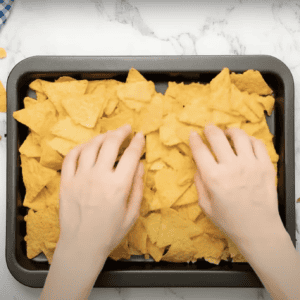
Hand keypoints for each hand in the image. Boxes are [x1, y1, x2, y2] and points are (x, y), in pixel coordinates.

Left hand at [58, 124, 144, 257]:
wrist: (81, 246)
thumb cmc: (109, 233)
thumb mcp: (132, 213)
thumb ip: (137, 187)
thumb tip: (140, 165)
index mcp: (118, 186)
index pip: (131, 155)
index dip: (138, 142)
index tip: (141, 136)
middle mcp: (99, 177)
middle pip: (110, 144)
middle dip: (121, 132)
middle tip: (126, 128)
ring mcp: (80, 178)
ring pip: (91, 146)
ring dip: (102, 137)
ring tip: (109, 135)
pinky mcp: (66, 181)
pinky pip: (71, 156)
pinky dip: (80, 147)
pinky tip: (88, 146)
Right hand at [189, 124, 282, 245]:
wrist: (259, 230)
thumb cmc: (230, 221)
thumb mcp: (206, 206)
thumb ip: (199, 183)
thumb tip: (198, 166)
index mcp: (214, 178)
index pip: (200, 150)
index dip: (194, 139)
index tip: (193, 135)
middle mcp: (232, 167)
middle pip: (217, 137)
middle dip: (210, 129)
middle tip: (208, 128)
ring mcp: (251, 165)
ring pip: (239, 136)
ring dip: (230, 131)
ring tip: (227, 134)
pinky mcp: (266, 166)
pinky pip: (258, 143)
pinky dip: (249, 139)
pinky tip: (245, 143)